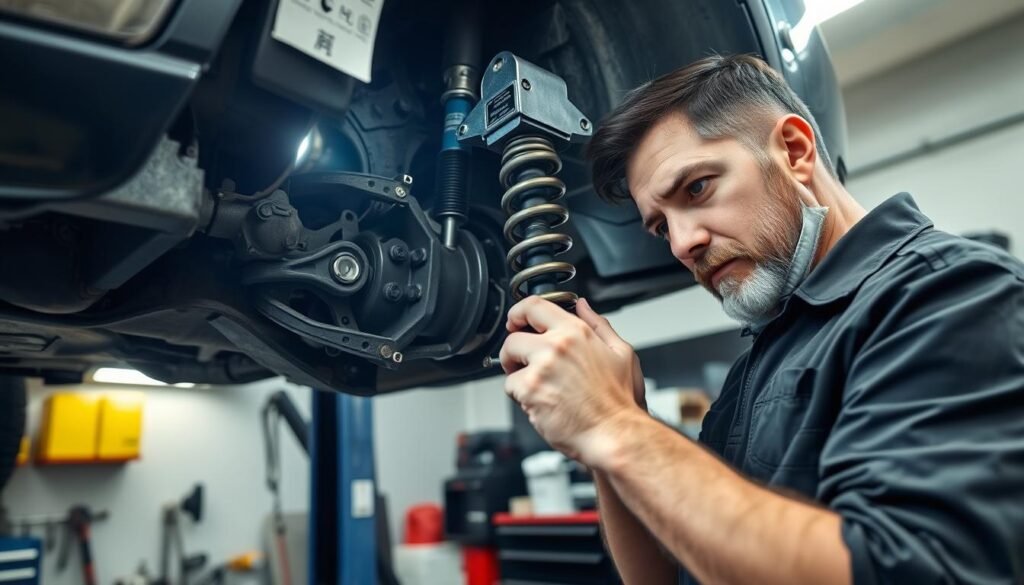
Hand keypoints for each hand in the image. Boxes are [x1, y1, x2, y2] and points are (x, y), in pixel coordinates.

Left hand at [499, 296, 645, 466]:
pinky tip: (542, 401)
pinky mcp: (530, 390)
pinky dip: (521, 396)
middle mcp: (556, 346)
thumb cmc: (619, 401)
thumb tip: (582, 306)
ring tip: (538, 386)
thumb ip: (598, 325)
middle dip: (514, 351)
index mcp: (576, 332)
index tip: (516, 322)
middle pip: (513, 337)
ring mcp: (541, 368)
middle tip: (523, 363)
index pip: (534, 306)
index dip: (518, 312)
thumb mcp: (621, 352)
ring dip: (517, 374)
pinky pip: (510, 387)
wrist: (614, 434)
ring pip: (508, 362)